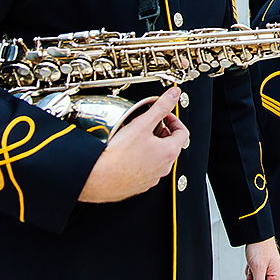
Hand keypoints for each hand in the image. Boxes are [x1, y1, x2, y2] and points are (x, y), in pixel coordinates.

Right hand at [78, 87, 188, 202]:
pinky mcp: (139, 184)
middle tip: (149, 123)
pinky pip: (146, 169)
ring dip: (152, 145)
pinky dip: (142, 158)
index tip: (164, 115)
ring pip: (158, 157)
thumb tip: (174, 95)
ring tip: (136, 137)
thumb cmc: (118, 156)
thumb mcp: (142, 124)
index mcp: (169, 152)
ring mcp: (152, 178)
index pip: (182, 132)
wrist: (97, 178)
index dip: (173, 119)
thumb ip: (161, 107)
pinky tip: (128, 153)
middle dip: (161, 131)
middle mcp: (164, 167)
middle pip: (170, 144)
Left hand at [245, 237, 279, 279]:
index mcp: (277, 277)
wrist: (257, 235)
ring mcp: (268, 273)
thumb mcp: (258, 269)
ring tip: (252, 266)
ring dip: (251, 277)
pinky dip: (250, 272)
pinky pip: (254, 278)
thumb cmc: (260, 247)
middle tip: (253, 273)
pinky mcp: (263, 270)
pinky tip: (252, 264)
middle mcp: (274, 276)